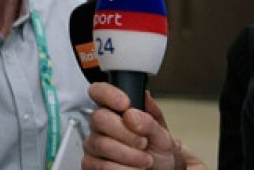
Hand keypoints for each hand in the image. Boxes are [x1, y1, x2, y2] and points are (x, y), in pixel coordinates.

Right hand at [82, 83, 207, 169]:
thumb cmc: (158, 150)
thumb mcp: (162, 134)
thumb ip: (149, 121)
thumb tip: (132, 113)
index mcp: (116, 110)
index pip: (99, 91)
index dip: (108, 94)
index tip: (125, 104)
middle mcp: (101, 125)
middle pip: (99, 118)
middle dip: (126, 133)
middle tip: (143, 142)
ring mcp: (94, 144)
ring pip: (102, 144)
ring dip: (129, 155)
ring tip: (145, 160)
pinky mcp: (91, 164)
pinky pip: (101, 165)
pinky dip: (123, 169)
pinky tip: (133, 169)